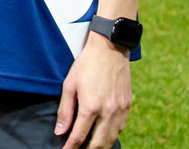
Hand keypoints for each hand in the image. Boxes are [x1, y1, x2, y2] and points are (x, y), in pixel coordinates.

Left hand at [56, 34, 132, 148]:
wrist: (110, 49)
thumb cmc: (86, 65)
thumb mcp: (69, 85)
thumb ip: (65, 110)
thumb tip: (60, 131)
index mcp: (91, 107)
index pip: (79, 136)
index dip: (71, 147)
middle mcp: (108, 112)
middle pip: (98, 144)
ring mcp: (120, 110)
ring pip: (111, 138)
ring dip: (100, 146)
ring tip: (90, 147)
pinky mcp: (128, 106)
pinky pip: (120, 128)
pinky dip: (111, 135)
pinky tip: (103, 135)